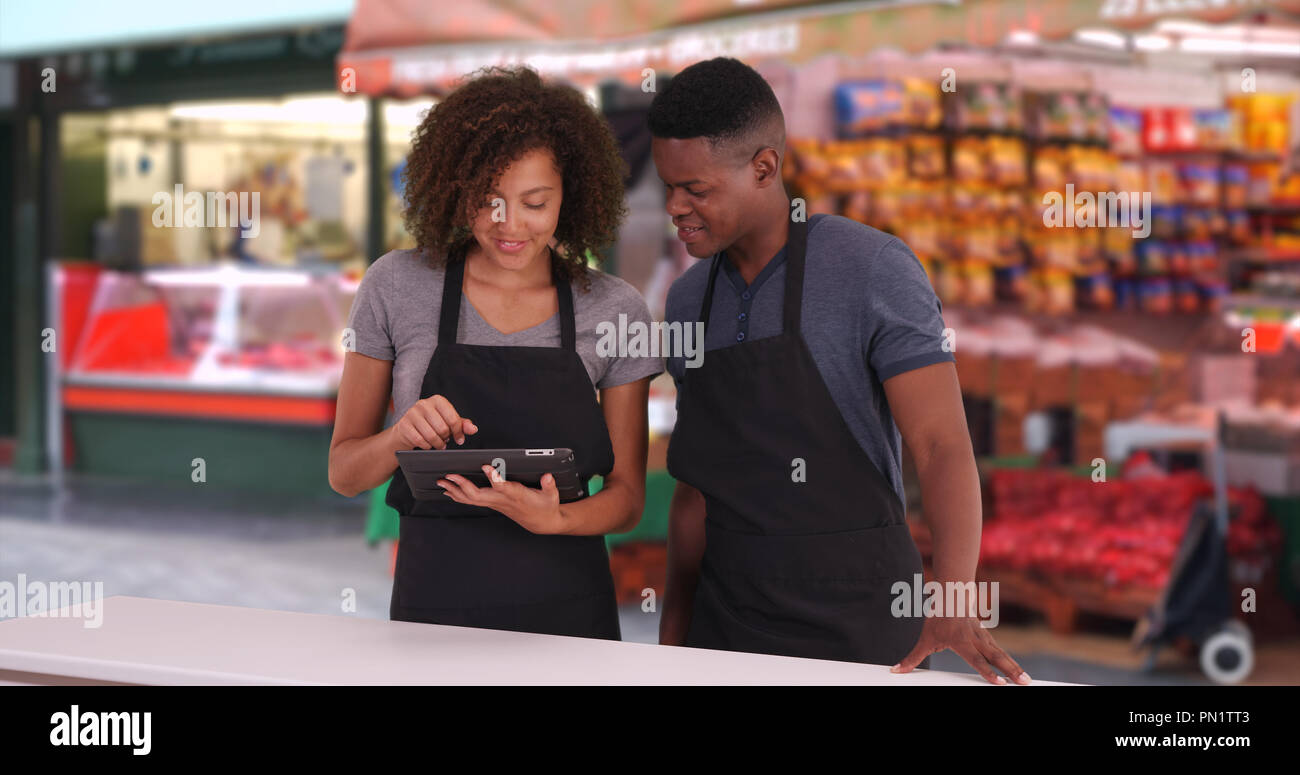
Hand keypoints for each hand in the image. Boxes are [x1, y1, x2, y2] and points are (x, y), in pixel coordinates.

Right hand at [392, 394, 477, 449]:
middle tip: (444, 440)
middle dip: (445, 438)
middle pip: (442, 428)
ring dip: (437, 444)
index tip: (459, 439)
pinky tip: (427, 444)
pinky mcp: (403, 425)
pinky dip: (426, 446)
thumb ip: (462, 424)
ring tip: (438, 443)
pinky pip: (420, 441)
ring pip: (431, 436)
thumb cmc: (431, 424)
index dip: (458, 432)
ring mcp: (412, 413)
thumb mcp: (448, 422)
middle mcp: (424, 404)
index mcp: (438, 400)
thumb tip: (473, 429)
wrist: (407, 429)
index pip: (453, 418)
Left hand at [437, 465, 566, 534]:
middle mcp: (501, 500)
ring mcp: (495, 503)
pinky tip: (449, 491)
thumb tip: (548, 476)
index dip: (494, 477)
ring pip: (470, 499)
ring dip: (454, 490)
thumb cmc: (545, 506)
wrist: (541, 522)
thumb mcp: (551, 495)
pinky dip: (458, 495)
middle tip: (448, 475)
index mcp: (516, 495)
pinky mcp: (492, 503)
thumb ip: (549, 485)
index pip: (502, 486)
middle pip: (477, 494)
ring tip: (441, 481)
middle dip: (462, 485)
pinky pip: (471, 501)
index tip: (485, 466)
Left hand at [892, 615, 1030, 684]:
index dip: (988, 672)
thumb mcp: (924, 639)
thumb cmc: (937, 619)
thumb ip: (912, 658)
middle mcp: (976, 640)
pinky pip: (1001, 651)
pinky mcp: (988, 637)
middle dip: (1012, 671)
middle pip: (996, 657)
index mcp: (962, 642)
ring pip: (1002, 654)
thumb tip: (896, 671)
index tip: (1001, 683)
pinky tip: (1019, 672)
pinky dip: (1011, 662)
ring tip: (1027, 680)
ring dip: (1015, 667)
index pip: (977, 659)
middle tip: (1026, 683)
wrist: (952, 595)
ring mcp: (984, 638)